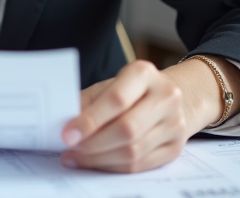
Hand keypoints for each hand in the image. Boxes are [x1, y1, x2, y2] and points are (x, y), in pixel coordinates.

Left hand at [59, 58, 228, 172]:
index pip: (116, 99)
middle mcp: (165, 96)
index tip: (67, 134)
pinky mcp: (175, 147)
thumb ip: (88, 102)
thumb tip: (64, 123)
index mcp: (144, 73)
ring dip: (100, 158)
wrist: (166, 97)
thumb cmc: (130, 90)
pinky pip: (139, 165)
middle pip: (127, 129)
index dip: (90, 120)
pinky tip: (95, 162)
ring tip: (78, 156)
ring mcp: (175, 123)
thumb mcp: (109, 85)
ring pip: (133, 151)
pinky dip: (112, 167)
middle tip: (70, 148)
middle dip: (93, 143)